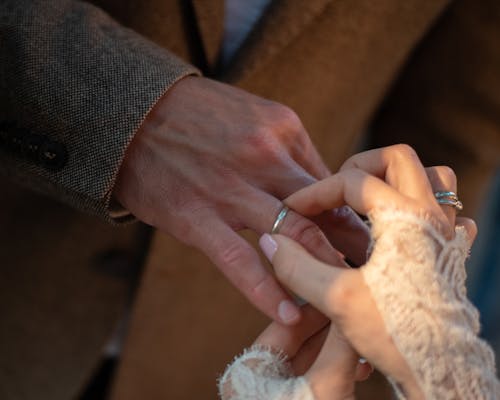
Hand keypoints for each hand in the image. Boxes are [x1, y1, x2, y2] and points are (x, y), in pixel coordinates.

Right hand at [113, 76, 369, 323]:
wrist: (134, 113)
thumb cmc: (199, 117)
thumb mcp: (253, 116)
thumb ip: (289, 153)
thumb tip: (323, 191)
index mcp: (283, 130)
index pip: (331, 182)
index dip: (355, 216)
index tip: (373, 240)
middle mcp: (264, 157)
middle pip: (324, 210)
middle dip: (355, 247)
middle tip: (381, 276)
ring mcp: (230, 189)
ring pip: (293, 236)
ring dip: (323, 269)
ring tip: (345, 297)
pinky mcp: (197, 217)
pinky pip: (239, 262)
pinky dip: (267, 291)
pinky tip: (291, 314)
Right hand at [258, 145, 476, 398]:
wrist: (438, 366)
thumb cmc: (395, 332)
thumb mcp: (336, 299)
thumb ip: (297, 267)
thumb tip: (270, 241)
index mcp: (403, 218)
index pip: (351, 181)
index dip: (315, 192)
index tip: (294, 209)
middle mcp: (430, 216)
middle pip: (399, 159)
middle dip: (361, 165)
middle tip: (337, 188)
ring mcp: (446, 231)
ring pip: (432, 177)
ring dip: (397, 178)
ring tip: (370, 197)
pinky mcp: (452, 251)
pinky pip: (446, 210)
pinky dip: (422, 205)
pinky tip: (402, 227)